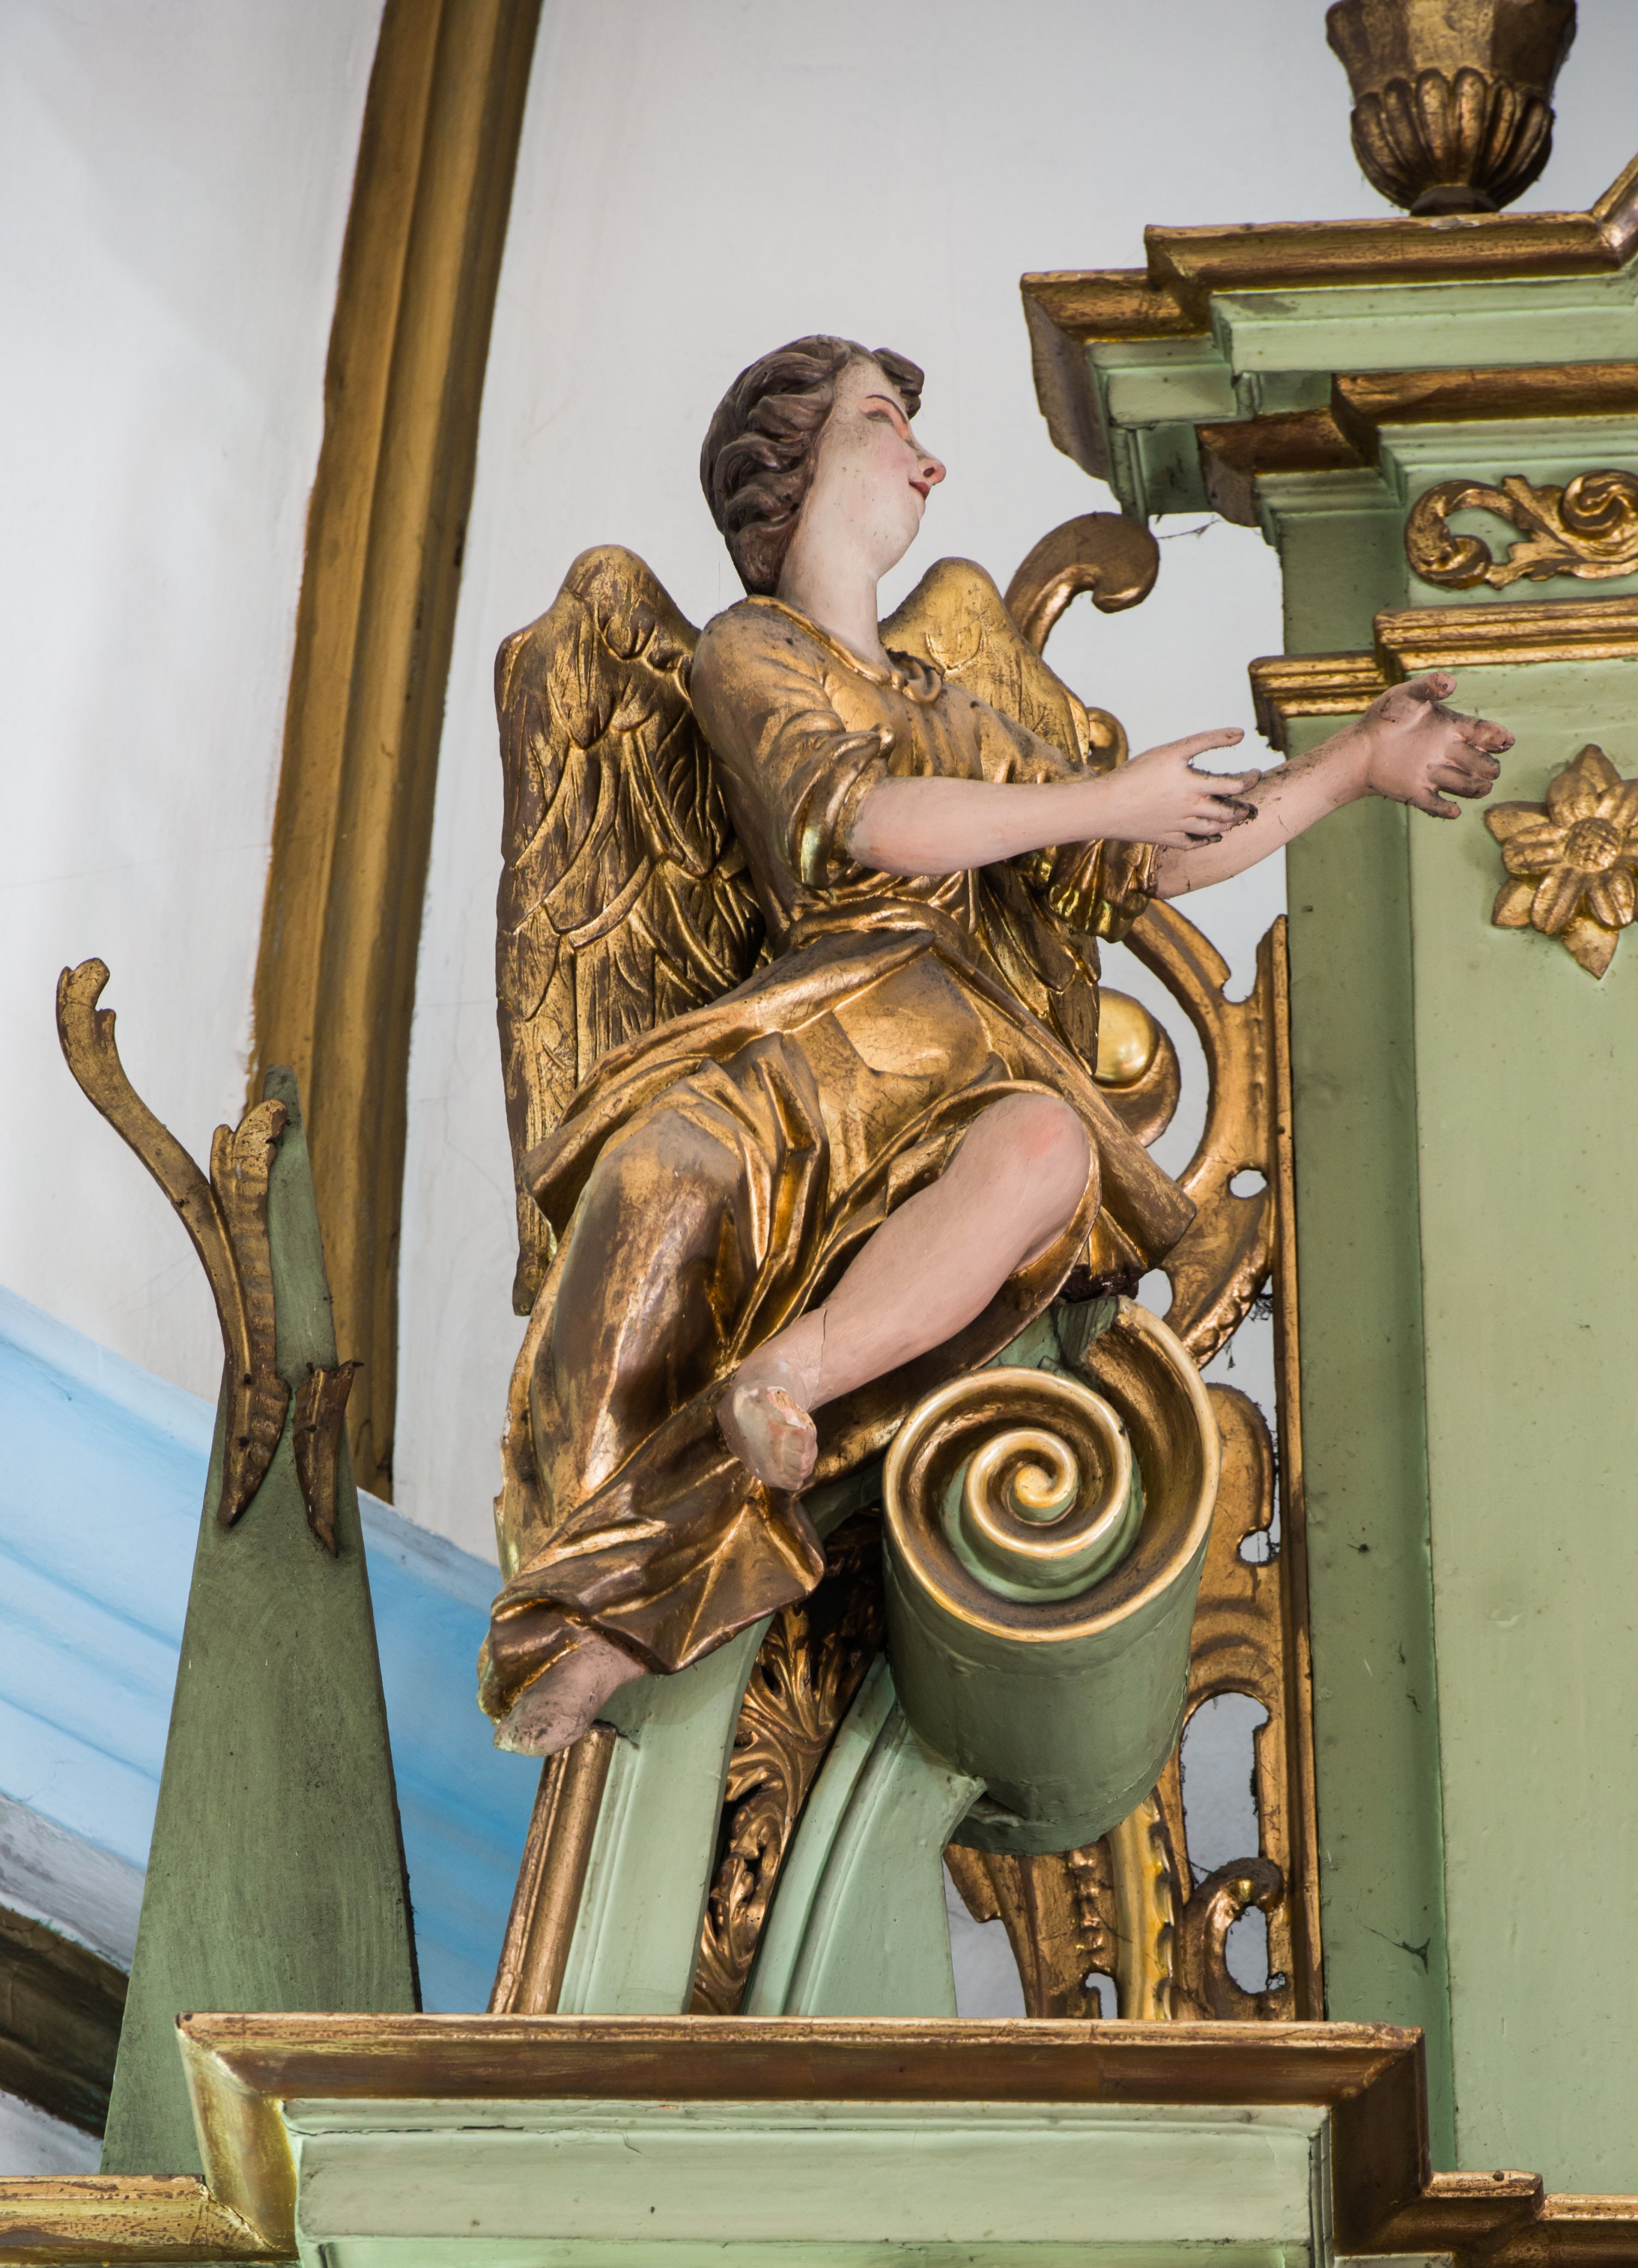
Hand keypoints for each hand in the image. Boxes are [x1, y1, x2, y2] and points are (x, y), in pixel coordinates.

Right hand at [1101, 729, 1262, 849]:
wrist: (1104, 807)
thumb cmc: (1135, 773)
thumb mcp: (1171, 750)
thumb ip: (1206, 740)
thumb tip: (1240, 733)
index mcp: (1193, 785)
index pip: (1234, 785)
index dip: (1250, 779)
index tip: (1255, 773)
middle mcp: (1191, 808)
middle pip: (1229, 811)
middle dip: (1244, 806)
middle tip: (1249, 799)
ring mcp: (1180, 826)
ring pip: (1215, 828)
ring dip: (1230, 823)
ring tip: (1235, 816)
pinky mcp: (1167, 839)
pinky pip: (1194, 844)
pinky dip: (1208, 840)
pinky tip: (1213, 835)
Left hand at [1356, 672, 1510, 818]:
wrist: (1361, 747)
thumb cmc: (1387, 717)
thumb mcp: (1406, 696)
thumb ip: (1428, 686)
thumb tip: (1452, 682)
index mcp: (1454, 728)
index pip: (1485, 734)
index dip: (1498, 737)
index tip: (1505, 741)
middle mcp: (1450, 753)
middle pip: (1483, 764)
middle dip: (1488, 767)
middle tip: (1489, 768)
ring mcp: (1436, 775)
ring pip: (1467, 786)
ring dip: (1475, 788)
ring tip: (1481, 787)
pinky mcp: (1418, 792)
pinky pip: (1437, 805)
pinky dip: (1445, 809)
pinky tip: (1453, 810)